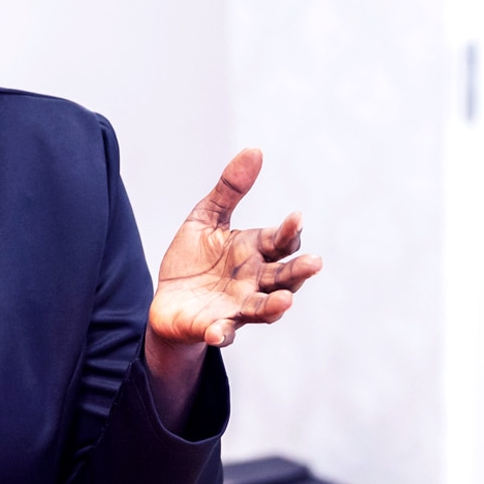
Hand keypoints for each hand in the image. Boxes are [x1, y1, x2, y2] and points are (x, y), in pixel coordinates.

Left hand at [144, 149, 321, 422]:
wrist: (169, 301)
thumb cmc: (195, 260)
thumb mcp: (206, 219)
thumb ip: (229, 190)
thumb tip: (254, 149)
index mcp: (255, 253)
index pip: (280, 242)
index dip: (288, 231)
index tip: (296, 216)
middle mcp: (254, 282)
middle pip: (283, 278)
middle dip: (298, 271)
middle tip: (314, 262)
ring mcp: (236, 308)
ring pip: (262, 310)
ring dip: (274, 307)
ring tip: (284, 302)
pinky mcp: (213, 327)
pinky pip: (221, 333)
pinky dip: (221, 333)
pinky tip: (217, 331)